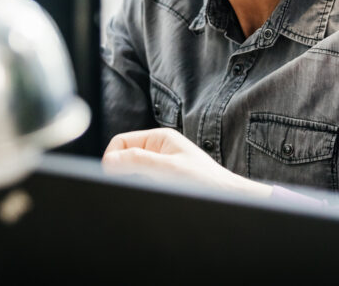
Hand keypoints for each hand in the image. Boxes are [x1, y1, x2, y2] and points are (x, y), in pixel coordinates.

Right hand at [102, 128, 271, 197]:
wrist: (229, 200)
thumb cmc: (207, 183)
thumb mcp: (169, 169)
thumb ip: (138, 161)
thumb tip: (109, 161)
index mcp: (159, 138)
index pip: (120, 142)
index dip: (112, 158)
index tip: (112, 175)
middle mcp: (159, 150)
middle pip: (123, 157)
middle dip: (121, 171)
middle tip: (132, 185)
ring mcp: (161, 166)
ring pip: (131, 172)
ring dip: (132, 181)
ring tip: (147, 190)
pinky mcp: (164, 181)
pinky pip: (142, 183)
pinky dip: (140, 188)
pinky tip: (151, 194)